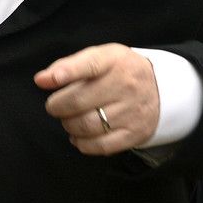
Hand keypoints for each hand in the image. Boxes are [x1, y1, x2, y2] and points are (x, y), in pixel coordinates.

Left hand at [34, 43, 159, 154]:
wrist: (161, 88)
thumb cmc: (119, 70)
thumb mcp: (100, 57)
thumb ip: (69, 65)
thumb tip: (41, 80)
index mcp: (114, 60)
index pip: (88, 64)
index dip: (65, 73)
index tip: (44, 81)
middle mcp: (125, 85)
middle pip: (80, 100)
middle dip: (57, 106)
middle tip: (54, 106)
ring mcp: (131, 111)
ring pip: (87, 125)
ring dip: (68, 125)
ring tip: (67, 119)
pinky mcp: (135, 133)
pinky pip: (101, 145)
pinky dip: (82, 143)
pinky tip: (78, 136)